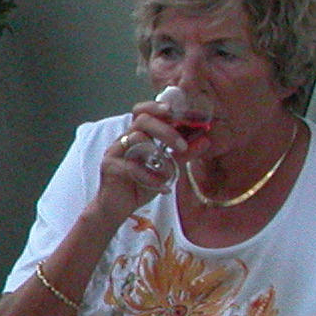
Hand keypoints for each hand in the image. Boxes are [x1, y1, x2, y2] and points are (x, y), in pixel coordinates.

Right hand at [87, 102, 183, 222]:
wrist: (115, 209)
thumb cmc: (139, 185)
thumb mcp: (167, 169)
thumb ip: (183, 154)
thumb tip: (205, 139)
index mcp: (136, 136)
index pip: (143, 111)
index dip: (158, 106)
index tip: (177, 111)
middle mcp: (124, 140)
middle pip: (142, 120)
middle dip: (166, 130)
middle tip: (182, 145)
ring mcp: (114, 152)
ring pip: (136, 138)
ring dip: (158, 151)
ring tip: (171, 169)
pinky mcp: (110, 168)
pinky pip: (132, 166)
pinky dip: (150, 177)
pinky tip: (162, 187)